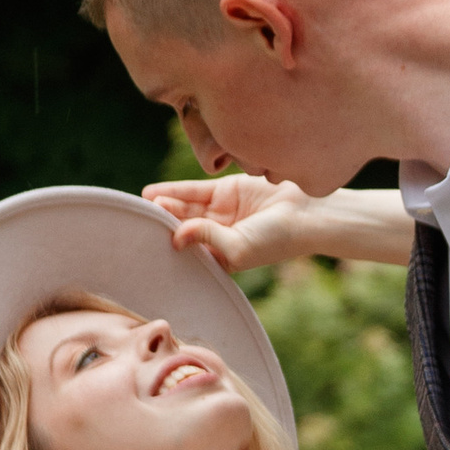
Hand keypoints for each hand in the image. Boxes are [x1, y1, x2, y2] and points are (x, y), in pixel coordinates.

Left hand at [139, 176, 413, 272]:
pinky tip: (153, 193)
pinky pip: (193, 190)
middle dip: (161, 223)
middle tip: (141, 220)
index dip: (165, 246)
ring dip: (164, 206)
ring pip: (184, 207)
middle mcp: (217, 236)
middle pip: (181, 227)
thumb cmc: (277, 240)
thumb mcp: (237, 247)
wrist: (308, 214)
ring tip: (143, 205)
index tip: (143, 244)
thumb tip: (174, 235)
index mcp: (220, 258)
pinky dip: (174, 191)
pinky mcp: (225, 190)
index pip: (186, 251)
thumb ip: (205, 238)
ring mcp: (220, 212)